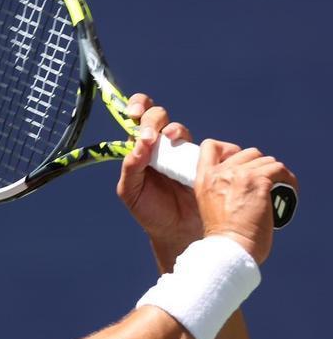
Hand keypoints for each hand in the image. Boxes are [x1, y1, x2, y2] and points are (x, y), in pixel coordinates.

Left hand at [116, 94, 201, 249]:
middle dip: (154, 119)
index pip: (138, 118)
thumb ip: (131, 166)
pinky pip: (208, 146)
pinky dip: (203, 146)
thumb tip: (141, 143)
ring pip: (179, 129)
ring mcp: (182, 152)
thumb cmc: (150, 211)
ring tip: (172, 140)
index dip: (138, 107)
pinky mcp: (203, 161)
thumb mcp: (131, 191)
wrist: (177, 231)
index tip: (135, 113)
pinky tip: (198, 158)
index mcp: (140, 149)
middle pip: (158, 117)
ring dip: (175, 130)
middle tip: (152, 135)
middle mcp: (160, 146)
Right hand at [195, 139, 297, 264]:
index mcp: (204, 179)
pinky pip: (279, 169)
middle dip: (258, 165)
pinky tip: (288, 191)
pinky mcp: (258, 182)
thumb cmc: (223, 237)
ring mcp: (239, 176)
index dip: (228, 149)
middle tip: (263, 184)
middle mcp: (220, 173)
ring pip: (266, 160)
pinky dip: (287, 180)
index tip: (238, 164)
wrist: (229, 249)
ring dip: (274, 174)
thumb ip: (219, 187)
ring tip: (277, 189)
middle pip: (247, 152)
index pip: (211, 146)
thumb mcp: (209, 205)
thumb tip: (244, 178)